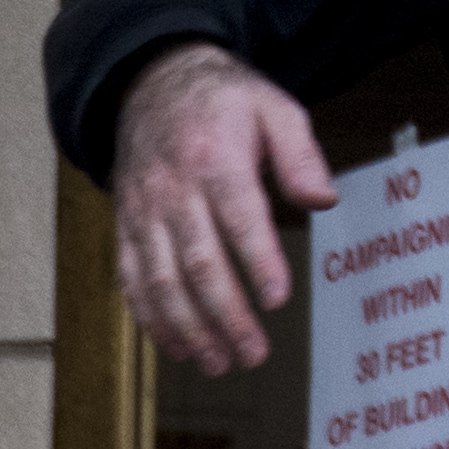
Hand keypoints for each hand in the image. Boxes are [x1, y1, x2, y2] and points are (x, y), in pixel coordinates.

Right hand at [111, 42, 335, 376]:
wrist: (150, 86)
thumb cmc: (222, 103)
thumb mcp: (272, 107)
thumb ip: (300, 153)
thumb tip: (323, 199)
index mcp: (215, 158)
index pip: (238, 216)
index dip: (258, 261)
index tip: (278, 300)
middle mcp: (174, 190)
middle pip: (198, 262)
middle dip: (226, 314)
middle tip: (253, 353)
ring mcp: (144, 213)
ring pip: (162, 281)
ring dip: (189, 329)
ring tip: (218, 363)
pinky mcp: (126, 228)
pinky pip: (133, 280)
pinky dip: (152, 320)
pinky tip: (178, 348)